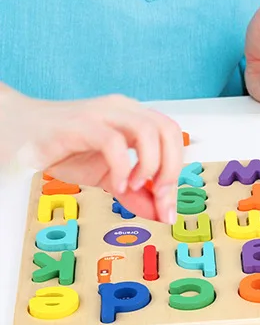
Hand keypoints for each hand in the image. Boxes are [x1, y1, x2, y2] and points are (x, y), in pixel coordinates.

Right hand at [0, 87, 181, 221]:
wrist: (18, 134)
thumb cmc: (63, 150)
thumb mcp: (105, 175)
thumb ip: (134, 193)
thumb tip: (161, 214)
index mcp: (134, 117)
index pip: (172, 135)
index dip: (177, 168)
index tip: (168, 205)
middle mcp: (123, 110)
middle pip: (168, 129)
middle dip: (170, 168)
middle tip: (159, 196)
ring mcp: (102, 114)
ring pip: (147, 129)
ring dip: (150, 165)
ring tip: (133, 188)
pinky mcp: (79, 126)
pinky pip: (112, 141)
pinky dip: (121, 167)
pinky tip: (115, 185)